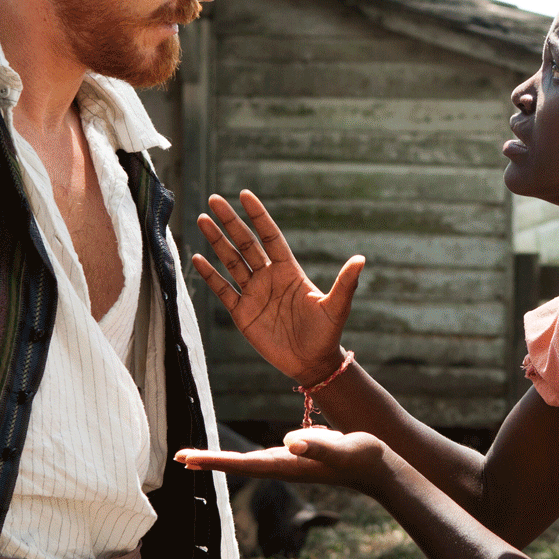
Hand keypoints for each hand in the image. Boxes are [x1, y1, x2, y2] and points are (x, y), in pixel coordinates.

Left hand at [178, 427, 394, 495]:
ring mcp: (290, 464)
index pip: (241, 463)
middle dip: (209, 461)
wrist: (381, 470)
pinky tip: (238, 457)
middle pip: (238, 465)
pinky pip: (261, 458)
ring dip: (222, 460)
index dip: (212, 459)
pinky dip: (241, 457)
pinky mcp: (298, 459)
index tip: (184, 457)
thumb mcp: (343, 447)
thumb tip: (290, 441)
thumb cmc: (364, 457)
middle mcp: (284, 466)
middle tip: (178, 457)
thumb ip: (318, 444)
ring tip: (197, 458)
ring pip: (247, 463)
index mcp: (288, 464)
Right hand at [192, 191, 363, 382]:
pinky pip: (223, 290)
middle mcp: (269, 277)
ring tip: (202, 220)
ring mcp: (254, 294)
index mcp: (289, 271)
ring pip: (231, 261)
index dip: (258, 216)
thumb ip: (345, 283)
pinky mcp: (242, 313)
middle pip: (246, 243)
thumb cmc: (327, 334)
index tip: (244, 195)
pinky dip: (210, 275)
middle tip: (214, 200)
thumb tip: (361, 259)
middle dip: (230, 222)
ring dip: (216, 241)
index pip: (270, 236)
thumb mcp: (337, 307)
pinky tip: (197, 258)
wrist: (311, 363)